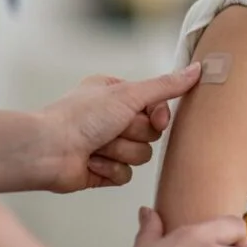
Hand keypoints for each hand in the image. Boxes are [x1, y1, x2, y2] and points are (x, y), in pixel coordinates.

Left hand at [37, 63, 201, 193]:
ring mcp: (107, 145)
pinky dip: (110, 170)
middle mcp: (112, 117)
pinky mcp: (102, 170)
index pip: (157, 105)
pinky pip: (126, 176)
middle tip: (111, 129)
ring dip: (120, 152)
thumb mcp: (128, 94)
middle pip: (151, 133)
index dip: (158, 115)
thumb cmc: (81, 117)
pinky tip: (91, 162)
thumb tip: (198, 70)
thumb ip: (165, 86)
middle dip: (133, 134)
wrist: (48, 150)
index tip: (154, 117)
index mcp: (117, 93)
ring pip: (141, 155)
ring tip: (97, 146)